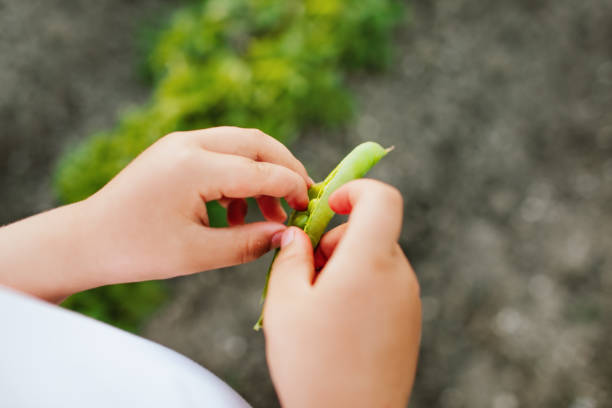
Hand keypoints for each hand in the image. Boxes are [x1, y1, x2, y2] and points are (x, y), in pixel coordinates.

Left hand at [0, 127, 310, 300]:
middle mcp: (189, 143)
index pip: (262, 170)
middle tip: (301, 199)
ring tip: (268, 215)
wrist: (88, 239)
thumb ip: (249, 242)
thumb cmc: (138, 250)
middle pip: (257, 142)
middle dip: (285, 168)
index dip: (293, 188)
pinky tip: (237, 212)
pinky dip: (239, 177)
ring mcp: (180, 143)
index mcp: (195, 166)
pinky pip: (221, 153)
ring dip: (262, 173)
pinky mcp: (175, 151)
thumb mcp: (199, 253)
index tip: (310, 209)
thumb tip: (285, 236)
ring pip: (241, 145)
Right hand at [263, 179, 420, 407]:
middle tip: (304, 273)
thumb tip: (296, 235)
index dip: (355, 190)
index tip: (328, 205)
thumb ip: (290, 256)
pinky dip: (360, 288)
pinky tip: (336, 323)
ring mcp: (409, 300)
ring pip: (375, 259)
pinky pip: (384, 286)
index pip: (382, 198)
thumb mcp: (285, 302)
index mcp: (370, 262)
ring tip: (316, 306)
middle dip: (335, 240)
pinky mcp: (409, 322)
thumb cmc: (314, 363)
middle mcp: (398, 275)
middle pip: (371, 231)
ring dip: (345, 267)